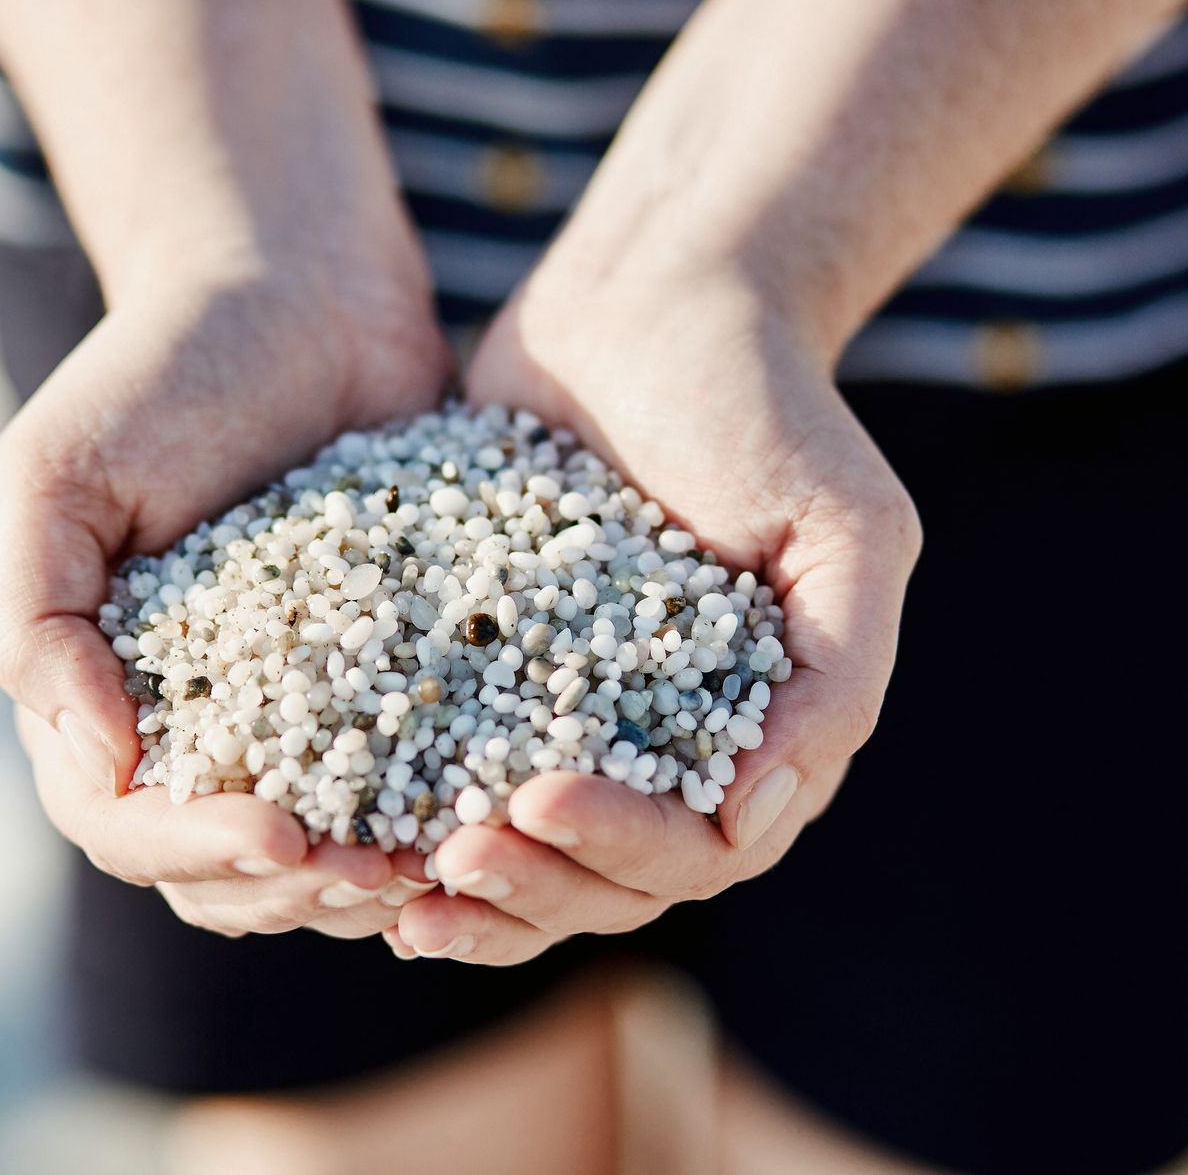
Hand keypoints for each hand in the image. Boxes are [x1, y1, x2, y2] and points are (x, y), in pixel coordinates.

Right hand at [0, 268, 447, 936]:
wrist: (301, 295)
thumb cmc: (165, 371)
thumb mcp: (56, 476)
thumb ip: (38, 621)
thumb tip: (100, 763)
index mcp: (102, 689)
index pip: (121, 820)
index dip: (192, 850)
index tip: (280, 838)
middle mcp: (197, 715)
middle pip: (220, 864)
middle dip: (291, 888)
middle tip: (373, 874)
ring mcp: (296, 701)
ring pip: (316, 846)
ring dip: (365, 880)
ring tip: (436, 863)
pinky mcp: (384, 670)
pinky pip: (405, 772)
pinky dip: (432, 811)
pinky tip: (481, 810)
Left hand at [385, 271, 920, 963]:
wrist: (654, 305)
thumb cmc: (763, 406)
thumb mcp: (846, 530)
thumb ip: (836, 680)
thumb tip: (755, 816)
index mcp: (756, 737)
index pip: (695, 850)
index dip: (617, 849)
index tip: (537, 802)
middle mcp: (667, 747)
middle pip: (601, 875)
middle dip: (529, 883)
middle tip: (450, 857)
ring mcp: (577, 714)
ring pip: (525, 846)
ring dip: (465, 883)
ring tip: (385, 885)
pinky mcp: (497, 669)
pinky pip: (453, 762)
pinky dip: (407, 806)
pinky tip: (346, 818)